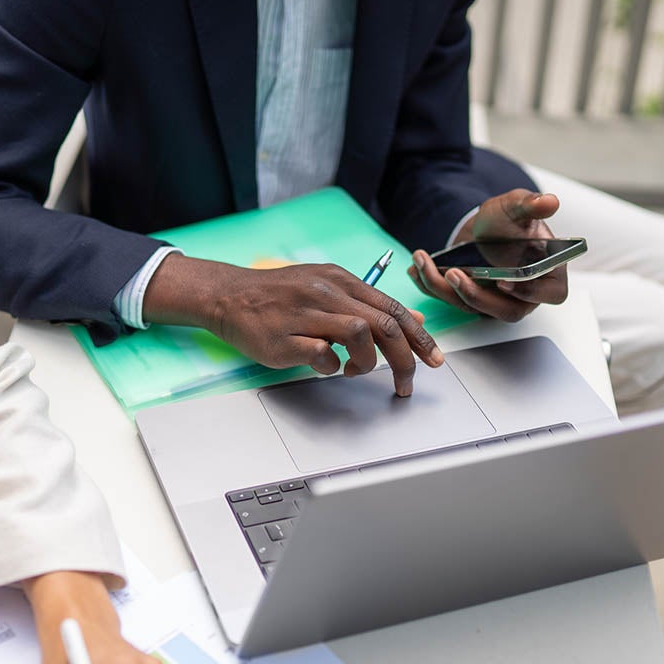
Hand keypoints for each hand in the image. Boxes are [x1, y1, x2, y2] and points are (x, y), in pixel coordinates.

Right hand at [143, 254, 444, 396]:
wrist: (230, 296)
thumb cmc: (280, 296)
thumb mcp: (328, 288)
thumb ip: (368, 303)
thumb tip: (412, 320)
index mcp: (341, 280)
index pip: (392, 308)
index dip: (418, 337)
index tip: (434, 361)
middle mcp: (326, 292)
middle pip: (382, 323)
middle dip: (404, 357)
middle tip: (406, 383)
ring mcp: (304, 314)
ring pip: (358, 332)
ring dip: (366, 361)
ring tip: (354, 370)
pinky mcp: (284, 338)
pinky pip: (321, 354)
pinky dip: (331, 367)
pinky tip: (325, 367)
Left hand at [407, 190, 568, 322]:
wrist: (481, 227)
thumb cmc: (506, 221)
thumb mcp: (516, 206)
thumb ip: (530, 205)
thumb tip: (549, 202)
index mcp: (547, 273)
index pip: (551, 294)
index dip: (530, 293)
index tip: (505, 283)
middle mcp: (523, 294)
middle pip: (506, 310)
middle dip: (474, 295)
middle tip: (452, 273)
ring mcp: (495, 302)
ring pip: (471, 308)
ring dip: (444, 288)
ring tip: (423, 261)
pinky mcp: (469, 302)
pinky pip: (449, 302)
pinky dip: (429, 286)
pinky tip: (415, 268)